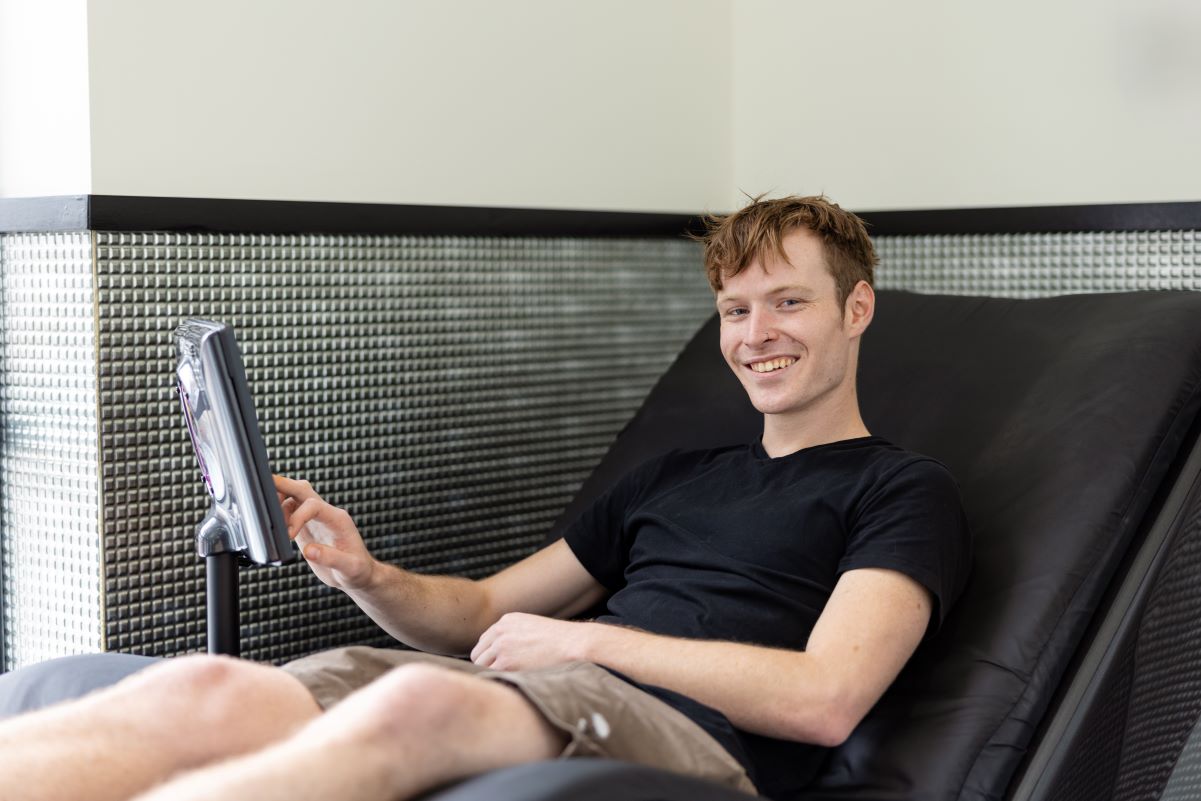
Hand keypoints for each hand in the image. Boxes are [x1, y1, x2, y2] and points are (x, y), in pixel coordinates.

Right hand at [274, 475, 376, 591]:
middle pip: (302, 489)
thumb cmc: (357, 570)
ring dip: (279, 501)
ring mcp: (314, 519)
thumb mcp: (350, 568)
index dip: (297, 516)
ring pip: (294, 497)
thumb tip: (309, 551)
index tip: (289, 535)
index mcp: (338, 519)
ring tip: (269, 520)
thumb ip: (331, 558)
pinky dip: (278, 514)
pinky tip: (274, 528)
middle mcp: (325, 514)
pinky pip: (289, 511)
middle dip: (284, 485)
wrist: (356, 574)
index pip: (314, 505)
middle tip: (262, 486)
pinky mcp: (305, 527)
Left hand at [469, 613, 600, 670]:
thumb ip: (514, 635)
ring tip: (507, 683)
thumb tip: (502, 655)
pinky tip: (509, 684)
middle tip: (501, 678)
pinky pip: (490, 676)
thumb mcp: (532, 627)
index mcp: (506, 621)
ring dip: (491, 675)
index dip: (490, 656)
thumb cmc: (559, 640)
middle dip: (487, 666)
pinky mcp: (506, 662)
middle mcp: (500, 631)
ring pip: (481, 666)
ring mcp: (501, 646)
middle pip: (478, 654)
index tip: (499, 666)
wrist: (573, 644)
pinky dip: (497, 682)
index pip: (484, 642)